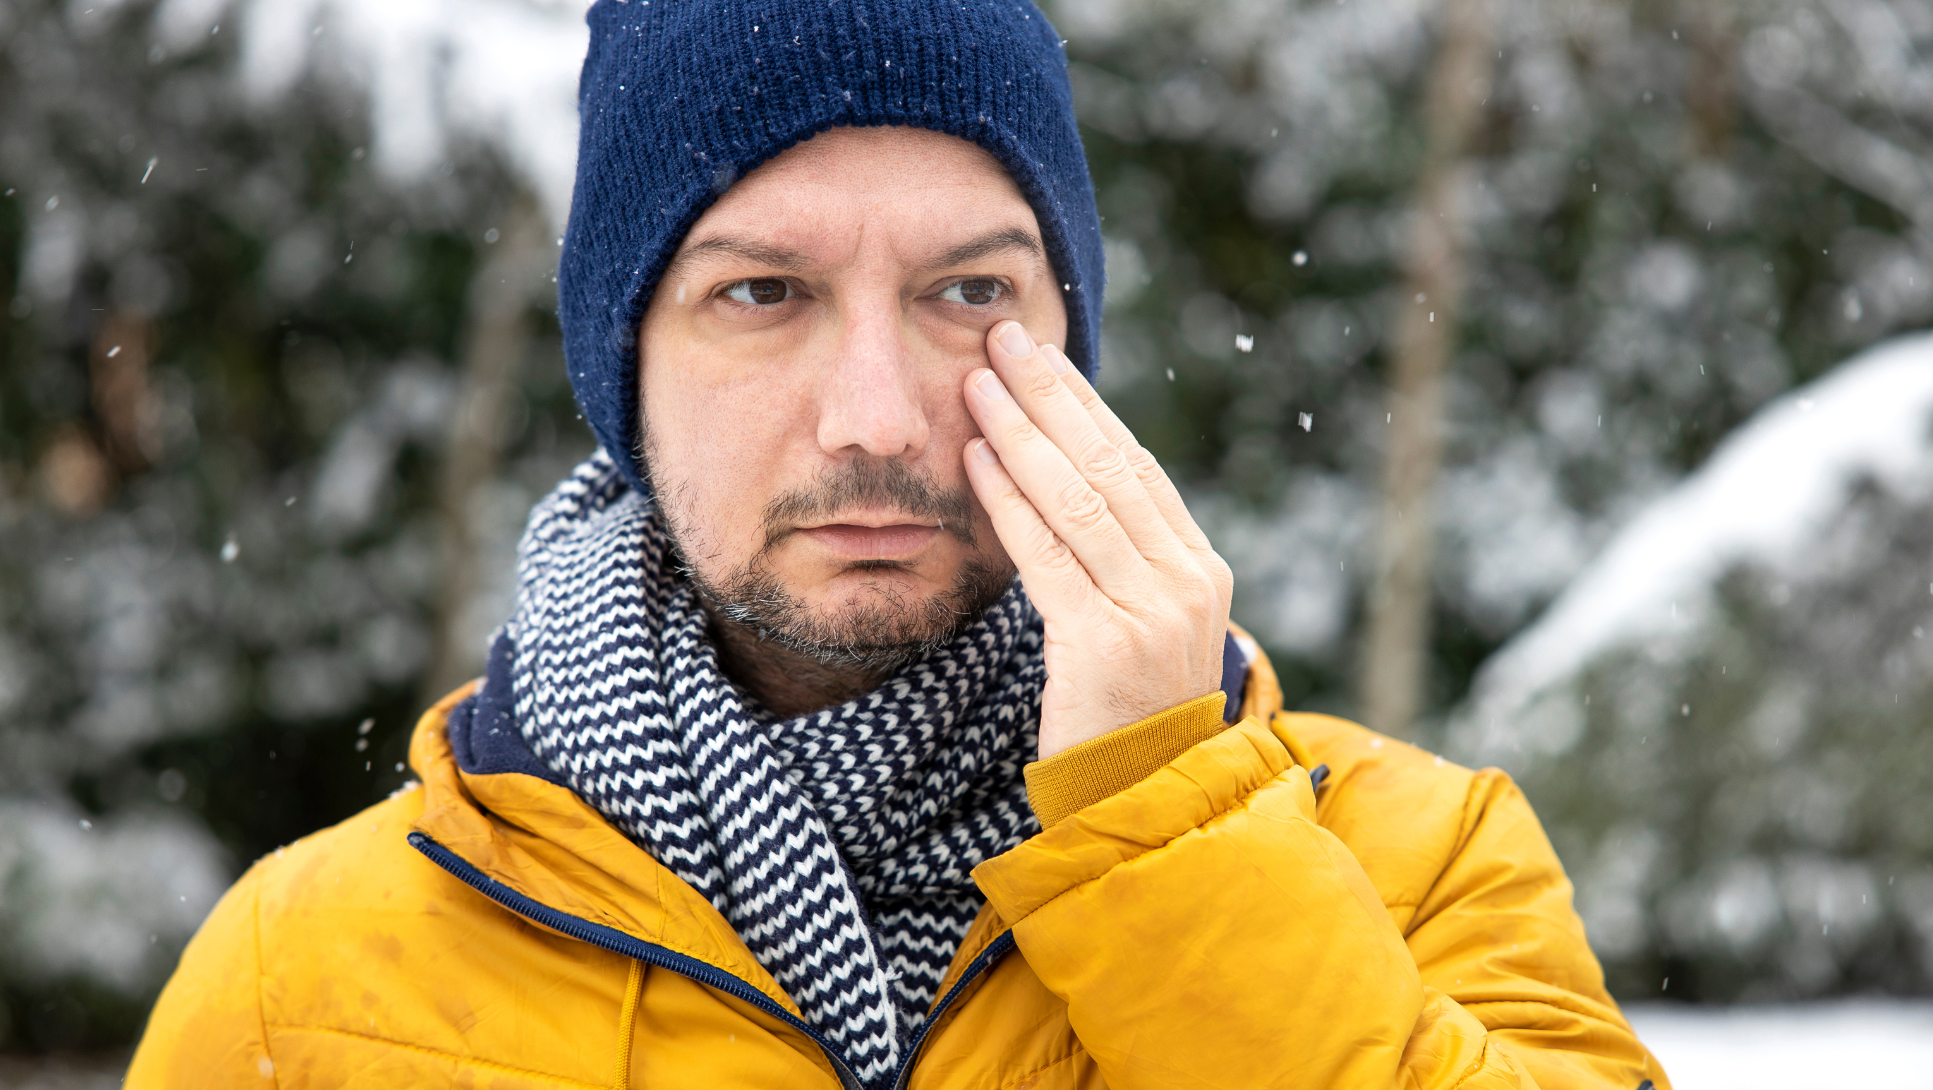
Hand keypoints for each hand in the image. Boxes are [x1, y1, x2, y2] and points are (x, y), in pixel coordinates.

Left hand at [962, 320, 1233, 759]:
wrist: (1148, 806)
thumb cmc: (1128, 719)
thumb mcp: (1142, 630)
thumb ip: (1120, 565)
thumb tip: (1066, 487)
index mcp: (1200, 569)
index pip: (1136, 467)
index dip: (1086, 407)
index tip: (1043, 360)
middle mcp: (1186, 580)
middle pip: (1110, 465)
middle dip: (1051, 396)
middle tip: (1004, 341)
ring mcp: (1151, 610)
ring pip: (1077, 498)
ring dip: (1020, 432)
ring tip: (977, 384)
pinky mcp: (1103, 642)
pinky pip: (1047, 553)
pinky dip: (1007, 500)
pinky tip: (974, 460)